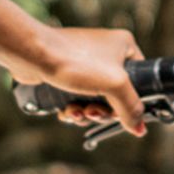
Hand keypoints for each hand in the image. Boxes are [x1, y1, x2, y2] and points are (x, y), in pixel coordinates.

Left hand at [15, 22, 147, 136]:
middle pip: (116, 95)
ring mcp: (85, 63)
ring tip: (77, 112)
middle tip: (93, 113)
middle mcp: (106, 52)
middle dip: (103, 111)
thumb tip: (140, 128)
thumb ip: (131, 107)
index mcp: (123, 46)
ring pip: (95, 100)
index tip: (121, 114)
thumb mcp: (114, 84)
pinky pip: (78, 98)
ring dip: (87, 113)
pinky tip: (67, 111)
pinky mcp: (67, 74)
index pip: (140, 79)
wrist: (33, 54)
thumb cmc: (74, 60)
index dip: (132, 101)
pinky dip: (74, 109)